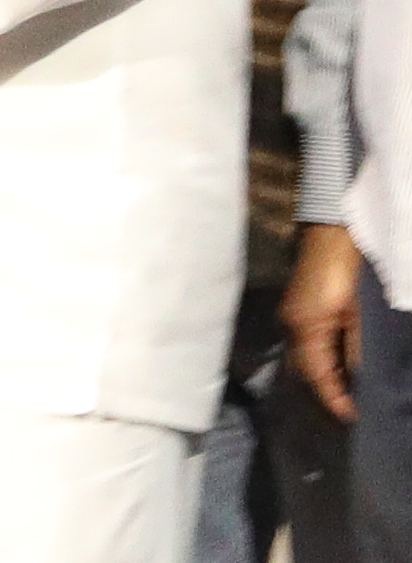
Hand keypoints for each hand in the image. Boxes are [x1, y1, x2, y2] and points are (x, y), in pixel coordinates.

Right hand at [290, 222, 365, 423]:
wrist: (333, 233)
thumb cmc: (348, 273)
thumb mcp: (359, 314)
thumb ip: (357, 348)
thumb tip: (360, 380)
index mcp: (306, 329)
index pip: (318, 375)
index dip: (335, 399)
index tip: (354, 418)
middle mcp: (292, 326)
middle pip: (305, 369)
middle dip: (326, 391)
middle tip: (353, 408)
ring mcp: (293, 316)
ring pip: (305, 357)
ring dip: (324, 375)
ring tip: (349, 391)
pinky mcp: (299, 308)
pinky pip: (307, 344)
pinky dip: (322, 360)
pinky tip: (340, 365)